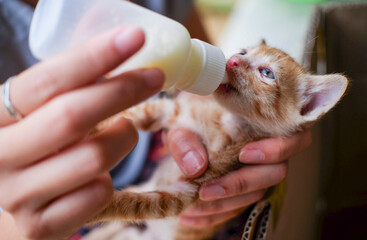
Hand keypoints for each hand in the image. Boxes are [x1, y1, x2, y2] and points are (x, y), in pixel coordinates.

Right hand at [0, 26, 163, 239]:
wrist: (19, 201)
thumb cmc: (39, 146)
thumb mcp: (41, 111)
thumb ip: (70, 85)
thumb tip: (123, 46)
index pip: (47, 80)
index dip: (95, 56)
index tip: (135, 38)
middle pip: (72, 116)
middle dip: (123, 91)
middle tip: (156, 77)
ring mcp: (17, 196)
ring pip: (93, 157)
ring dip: (123, 138)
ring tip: (125, 130)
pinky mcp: (41, 226)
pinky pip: (97, 195)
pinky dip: (110, 179)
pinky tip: (102, 173)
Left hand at [167, 129, 311, 227]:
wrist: (184, 126)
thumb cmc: (190, 118)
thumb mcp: (181, 124)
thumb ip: (186, 141)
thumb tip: (196, 167)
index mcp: (264, 124)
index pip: (294, 138)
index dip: (277, 149)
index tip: (244, 154)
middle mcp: (269, 150)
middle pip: (276, 173)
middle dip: (240, 184)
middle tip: (206, 191)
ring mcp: (258, 171)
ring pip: (256, 193)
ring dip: (224, 204)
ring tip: (190, 207)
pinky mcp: (244, 190)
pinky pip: (237, 207)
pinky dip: (214, 215)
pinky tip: (190, 217)